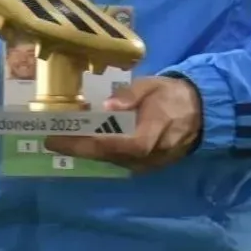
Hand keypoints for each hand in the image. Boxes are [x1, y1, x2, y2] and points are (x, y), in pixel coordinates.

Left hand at [44, 76, 201, 173]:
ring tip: (61, 139)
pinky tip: (83, 142)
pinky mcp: (147, 166)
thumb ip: (131, 95)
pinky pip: (119, 161)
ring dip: (87, 151)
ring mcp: (150, 164)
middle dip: (80, 148)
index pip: (124, 144)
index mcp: (155, 128)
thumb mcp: (152, 84)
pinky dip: (100, 152)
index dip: (93, 144)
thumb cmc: (171, 94)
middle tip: (52, 138)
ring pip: (113, 161)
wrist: (198, 112)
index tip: (65, 138)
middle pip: (111, 155)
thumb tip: (108, 106)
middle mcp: (152, 153)